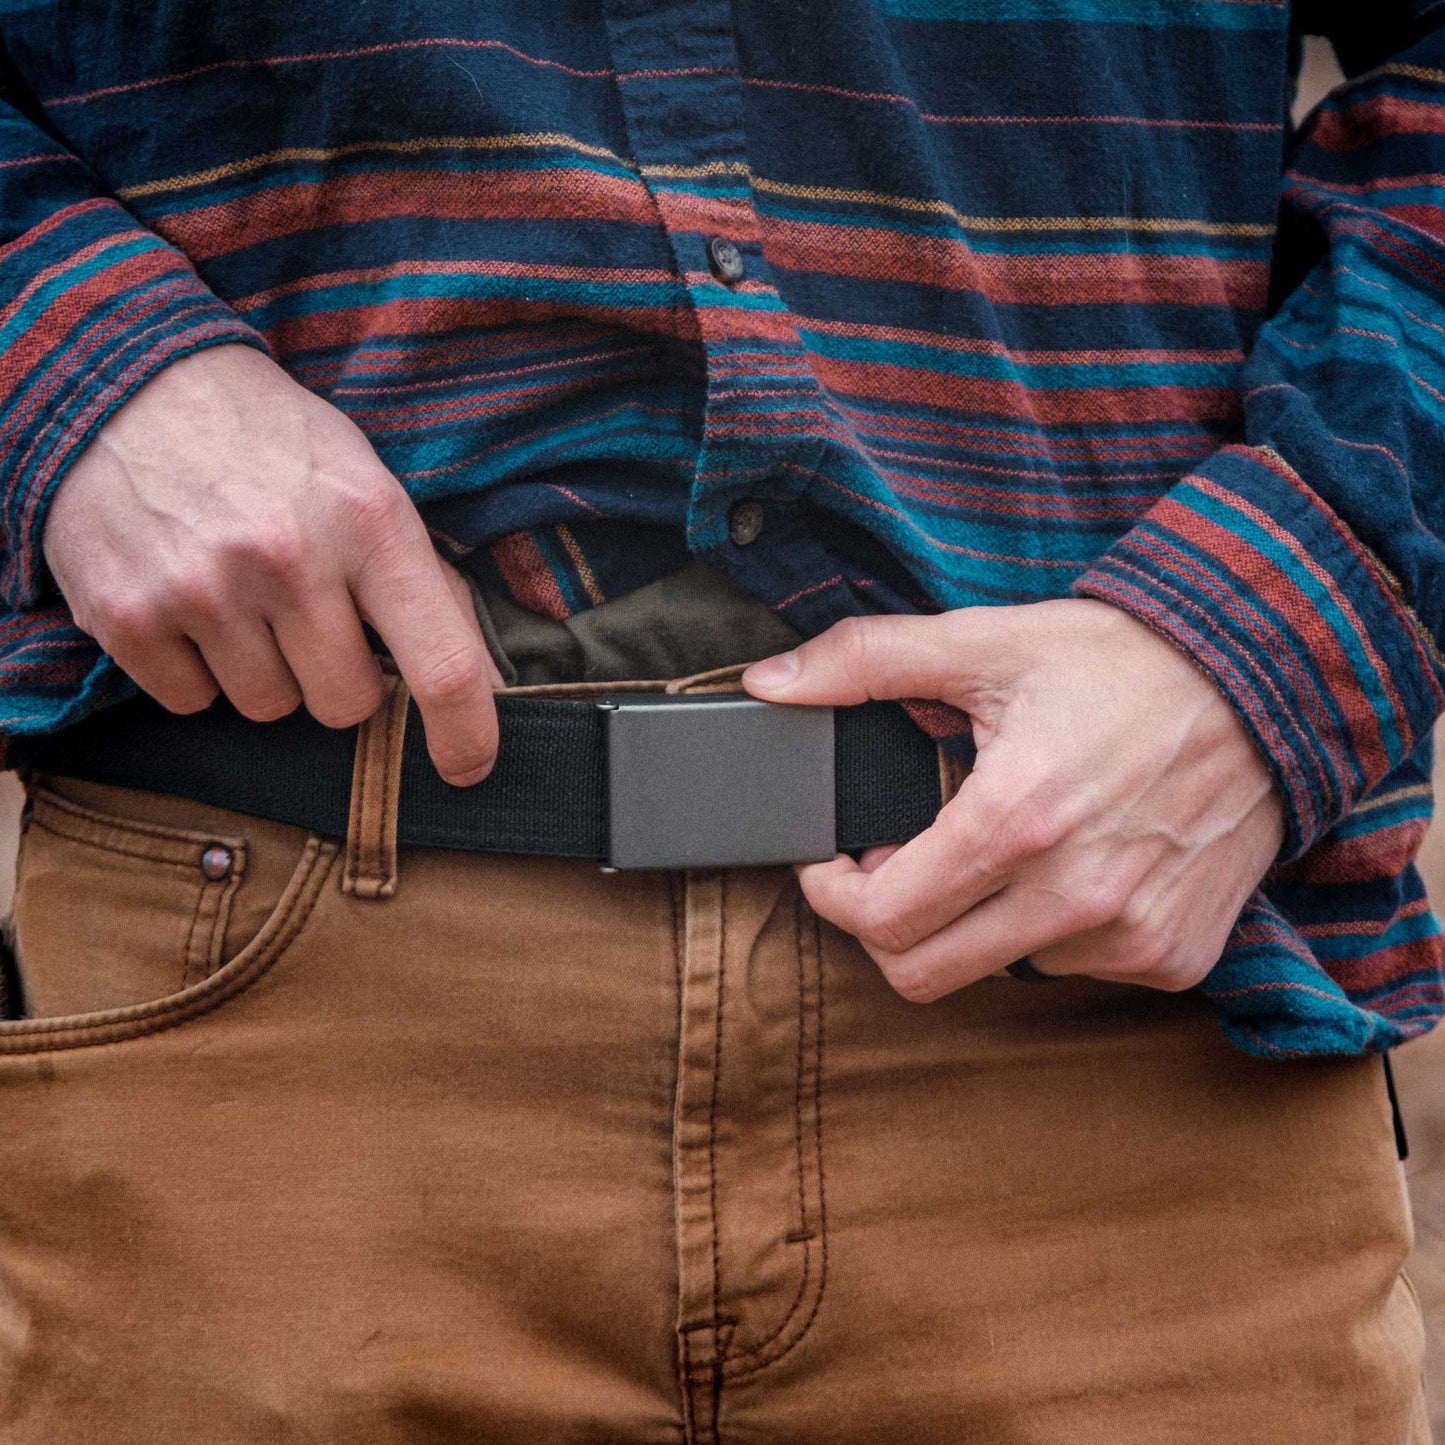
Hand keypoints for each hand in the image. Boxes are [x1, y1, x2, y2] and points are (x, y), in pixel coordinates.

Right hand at [43, 344, 500, 784]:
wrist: (128, 382)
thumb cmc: (272, 443)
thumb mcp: (367, 483)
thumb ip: (420, 579)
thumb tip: (483, 682)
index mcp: (370, 523)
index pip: (444, 665)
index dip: (466, 734)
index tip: (470, 769)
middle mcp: (289, 559)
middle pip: (346, 705)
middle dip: (337, 678)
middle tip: (309, 616)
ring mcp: (202, 590)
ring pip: (267, 709)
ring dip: (264, 672)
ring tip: (241, 595)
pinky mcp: (126, 616)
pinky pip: (190, 702)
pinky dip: (194, 669)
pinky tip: (188, 600)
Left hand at [742, 600, 1284, 999]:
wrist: (1268, 686)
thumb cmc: (1124, 663)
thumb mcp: (988, 642)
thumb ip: (866, 660)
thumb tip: (771, 681)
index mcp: (1015, 821)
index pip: (881, 919)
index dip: (834, 895)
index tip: (831, 866)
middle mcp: (1074, 896)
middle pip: (921, 974)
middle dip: (885, 926)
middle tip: (892, 870)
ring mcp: (1129, 937)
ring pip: (996, 970)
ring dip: (973, 923)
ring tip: (995, 850)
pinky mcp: (1172, 956)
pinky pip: (1074, 970)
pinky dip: (1049, 931)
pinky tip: (1068, 867)